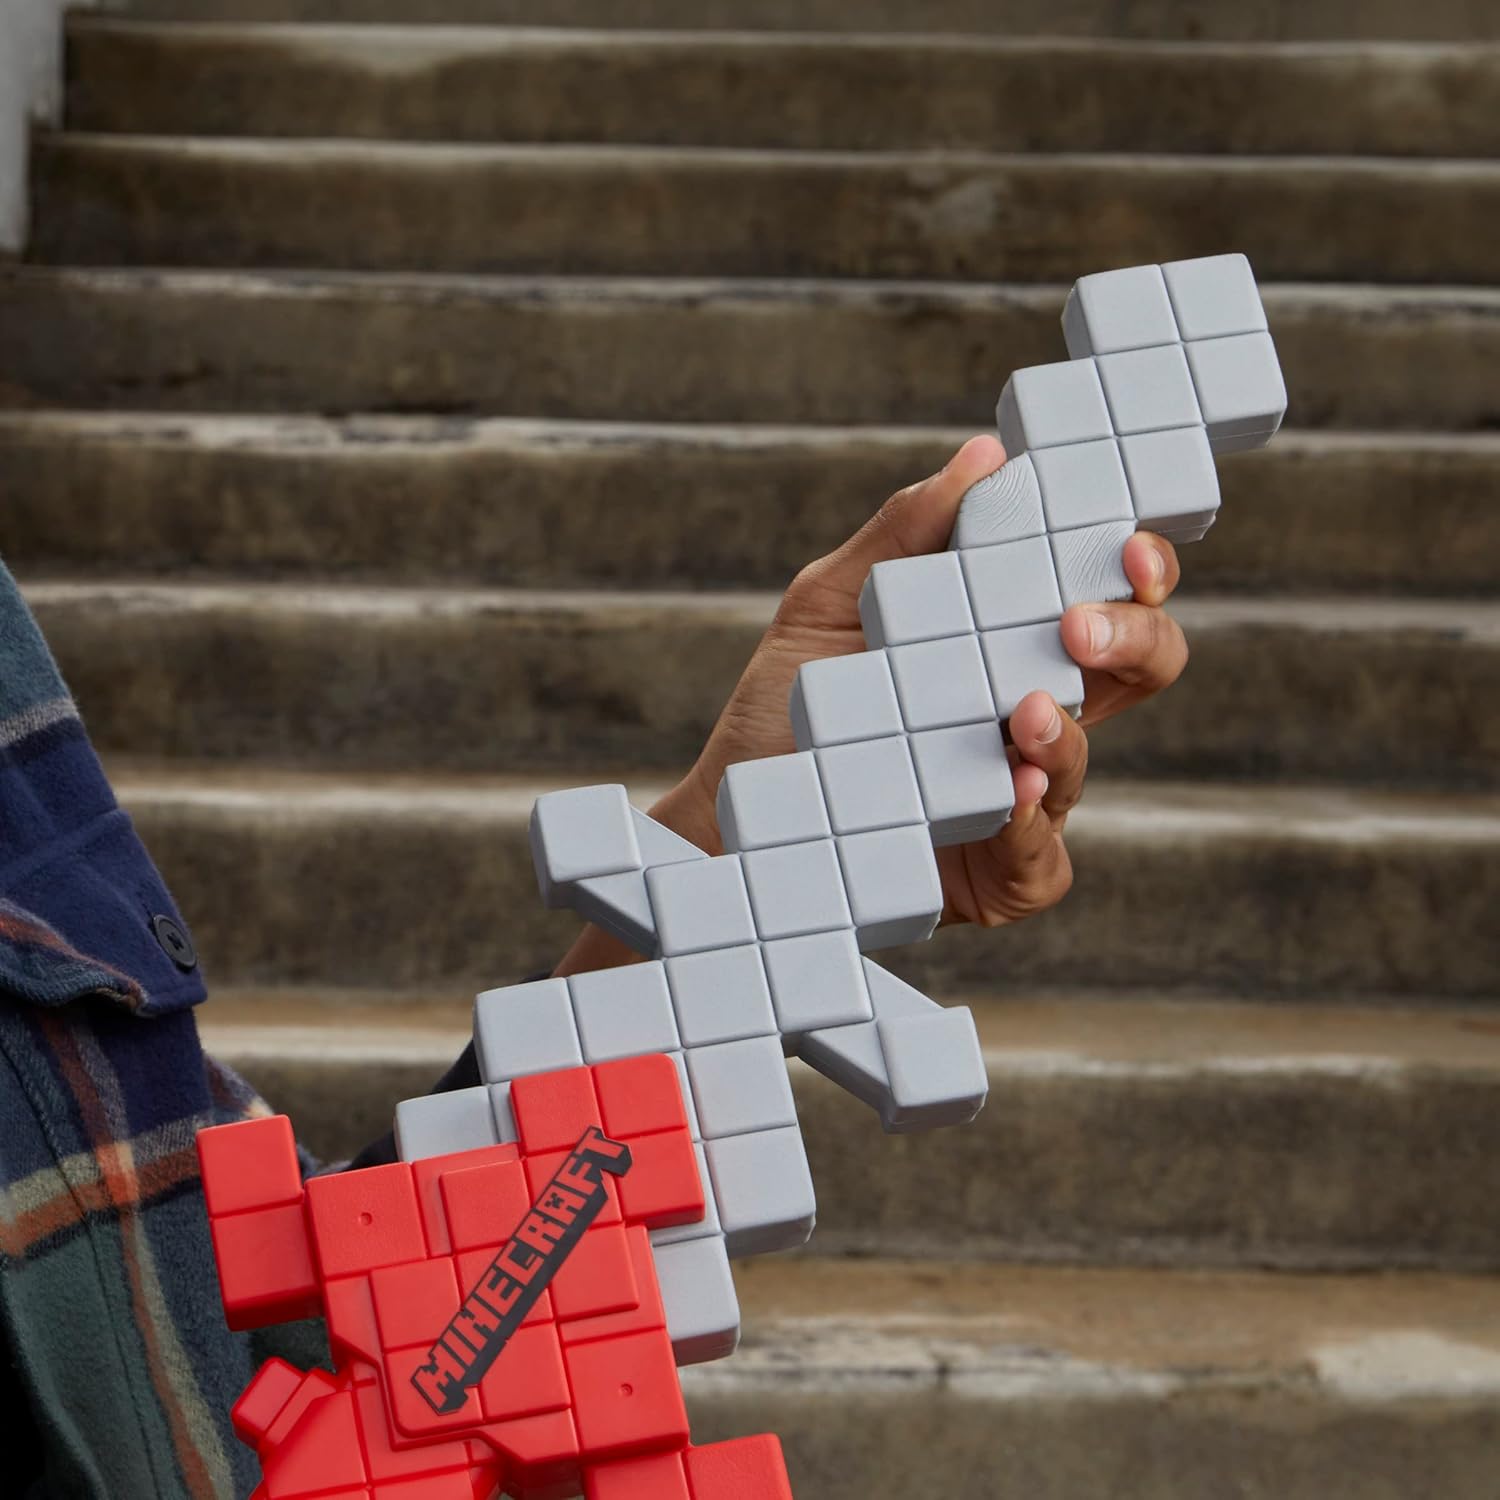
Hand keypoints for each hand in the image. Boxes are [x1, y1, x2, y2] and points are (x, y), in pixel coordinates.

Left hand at [557, 436, 1187, 972]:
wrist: (738, 815)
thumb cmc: (789, 709)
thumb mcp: (828, 604)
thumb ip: (904, 534)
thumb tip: (984, 456)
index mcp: (1004, 646)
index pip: (1102, 599)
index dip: (1138, 573)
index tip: (1129, 549)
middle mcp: (1026, 717)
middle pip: (1135, 672)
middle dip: (1132, 639)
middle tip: (1079, 626)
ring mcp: (1020, 798)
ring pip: (1083, 761)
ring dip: (1067, 732)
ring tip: (1023, 710)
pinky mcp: (996, 873)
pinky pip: (1043, 858)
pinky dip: (1032, 824)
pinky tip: (1010, 791)